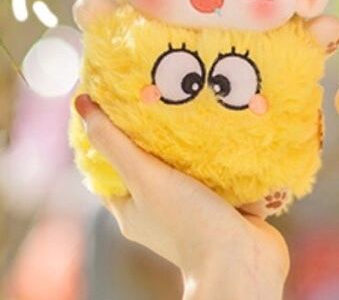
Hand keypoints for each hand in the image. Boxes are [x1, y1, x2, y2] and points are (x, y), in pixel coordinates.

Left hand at [74, 94, 288, 299]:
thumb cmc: (188, 222)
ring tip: (199, 103)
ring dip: (195, 141)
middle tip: (167, 93)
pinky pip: (220, 170)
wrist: (243, 260)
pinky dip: (223, 152)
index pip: (110, 166)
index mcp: (131, 208)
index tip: (120, 99)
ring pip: (190, 165)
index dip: (110, 134)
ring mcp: (194, 207)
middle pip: (152, 161)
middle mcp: (159, 208)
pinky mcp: (225, 203)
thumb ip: (114, 143)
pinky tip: (229, 127)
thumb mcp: (145, 178)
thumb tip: (81, 104)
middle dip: (159, 131)